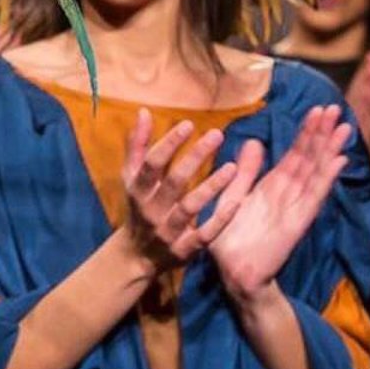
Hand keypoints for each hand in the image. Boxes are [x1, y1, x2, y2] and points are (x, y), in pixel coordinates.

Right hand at [121, 111, 250, 274]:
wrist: (135, 256)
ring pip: (190, 207)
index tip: (189, 124)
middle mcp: (151, 210)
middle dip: (194, 157)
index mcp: (138, 190)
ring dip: (210, 187)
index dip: (169, 143)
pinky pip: (205, 234)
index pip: (152, 163)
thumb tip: (143, 111)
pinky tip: (237, 202)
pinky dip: (220, 219)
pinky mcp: (185, 249)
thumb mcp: (131, 178)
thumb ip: (137, 146)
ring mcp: (168, 231)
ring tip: (232, 167)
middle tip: (217, 134)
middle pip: (173, 181)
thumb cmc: (138, 207)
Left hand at [208, 103, 353, 307]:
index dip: (306, 133)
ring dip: (330, 150)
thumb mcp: (231, 196)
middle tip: (334, 109)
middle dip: (322, 134)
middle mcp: (287, 193)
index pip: (294, 154)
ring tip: (344, 127)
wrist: (231, 272)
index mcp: (272, 186)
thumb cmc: (228, 237)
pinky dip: (326, 178)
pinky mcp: (297, 222)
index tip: (317, 110)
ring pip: (316, 172)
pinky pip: (313, 196)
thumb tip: (255, 142)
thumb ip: (245, 172)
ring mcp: (295, 206)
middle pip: (309, 158)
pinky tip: (338, 160)